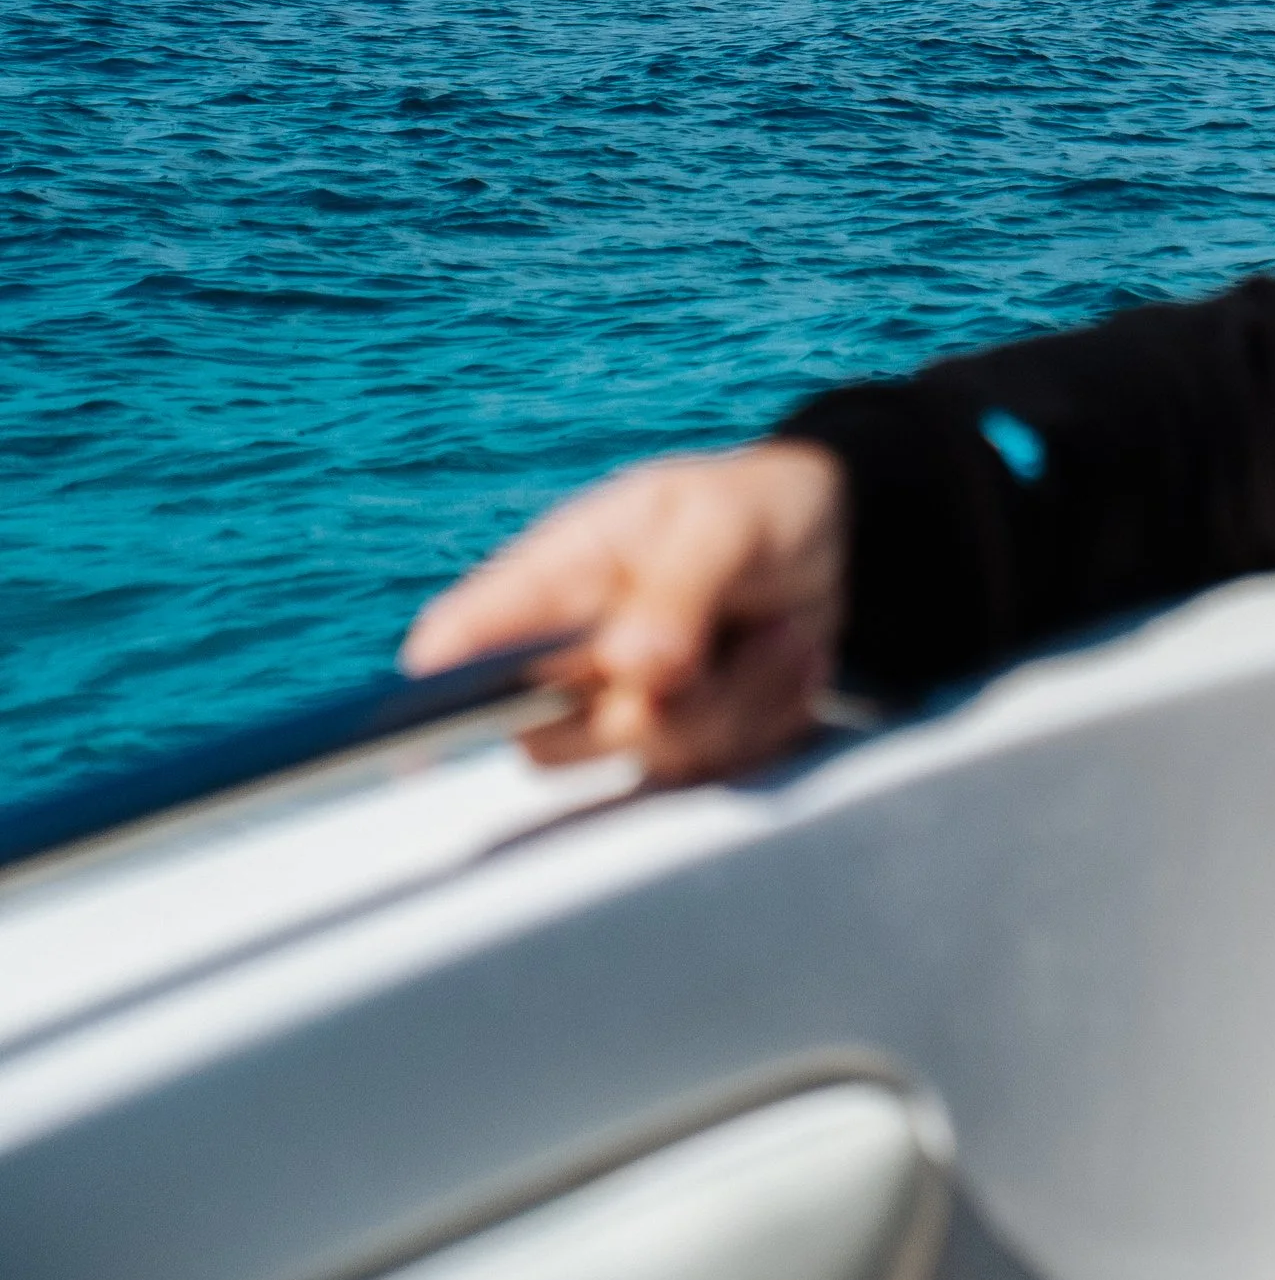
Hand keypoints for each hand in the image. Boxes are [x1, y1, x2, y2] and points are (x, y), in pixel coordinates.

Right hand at [402, 441, 846, 785]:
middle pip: (544, 734)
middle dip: (643, 705)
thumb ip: (680, 586)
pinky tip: (785, 661)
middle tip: (710, 645)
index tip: (435, 720)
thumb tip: (630, 667)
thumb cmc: (757, 510)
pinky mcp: (684, 746)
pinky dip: (765, 719)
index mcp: (560, 574)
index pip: (465, 635)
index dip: (439, 682)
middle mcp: (576, 652)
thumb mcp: (727, 521)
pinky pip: (713, 769)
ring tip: (775, 632)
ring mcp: (626, 706)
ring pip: (643, 757)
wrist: (832, 545)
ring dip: (731, 700)